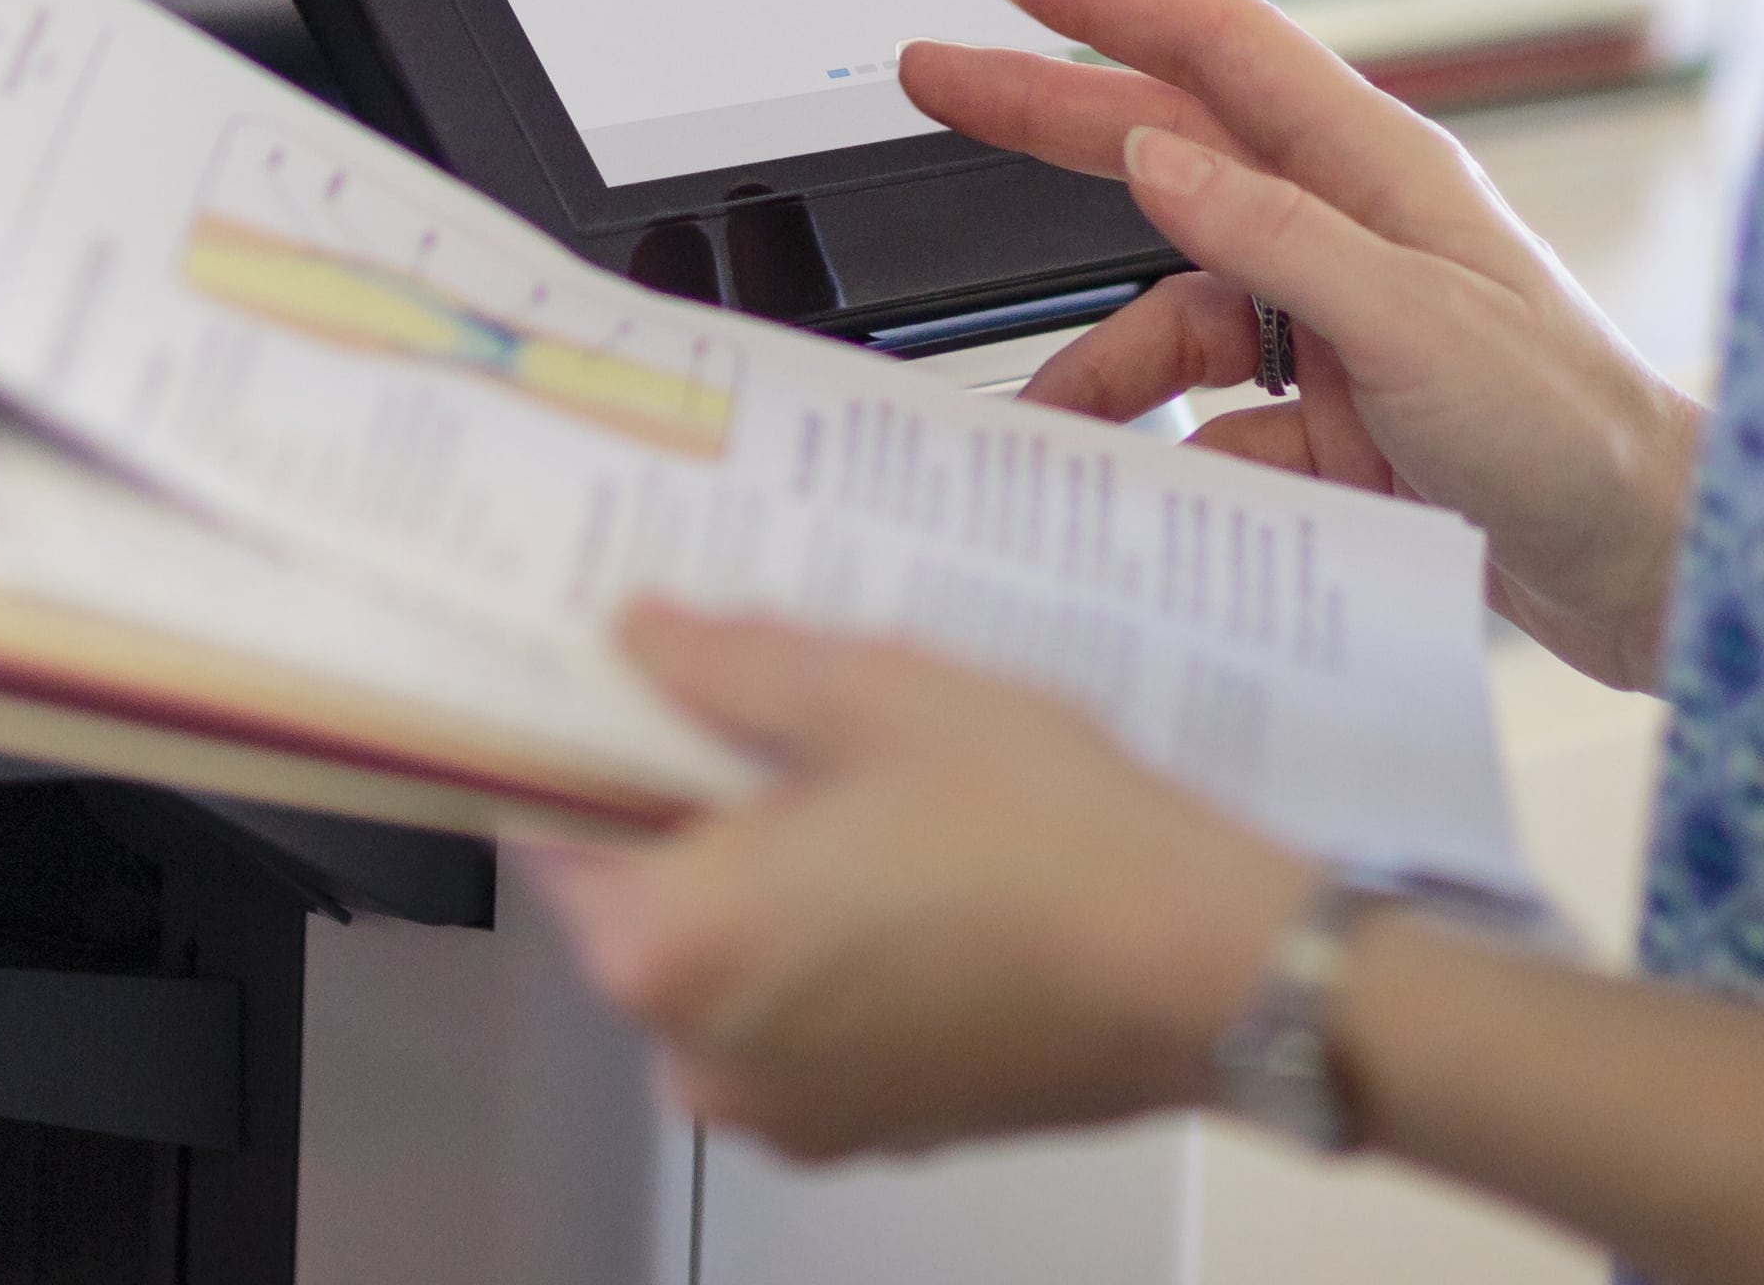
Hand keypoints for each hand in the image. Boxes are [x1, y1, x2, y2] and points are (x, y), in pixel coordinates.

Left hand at [530, 601, 1316, 1159]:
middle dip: (693, 795)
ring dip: (771, 867)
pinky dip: (833, 939)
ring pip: (732, 954)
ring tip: (864, 770)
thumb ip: (728, 666)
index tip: (618, 674)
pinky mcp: (870, 1124)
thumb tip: (641, 639)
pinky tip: (912, 859)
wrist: (1212, 974)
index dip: (584, 734)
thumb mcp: (876, 693)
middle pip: (642, 894)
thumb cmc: (1053, 841)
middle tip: (767, 695)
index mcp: (670, 946)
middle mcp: (701, 1054)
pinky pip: (806, 1011)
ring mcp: (787, 1106)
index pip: (550, 825)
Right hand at [903, 0, 1702, 684]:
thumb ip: (1275, 237)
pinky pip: (1216, 427)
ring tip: (1046, 423)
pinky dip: (1172, 459)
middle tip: (934, 79)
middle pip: (1170, 151)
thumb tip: (1152, 153)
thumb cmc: (1575, 430)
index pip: (1219, 47)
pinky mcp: (1338, 427)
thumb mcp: (1415, 322)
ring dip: (1106, 369)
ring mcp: (1338, 331)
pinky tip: (1150, 497)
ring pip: (1177, 319)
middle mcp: (1348, 235)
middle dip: (1049, 119)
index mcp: (1377, 171)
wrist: (1652, 568)